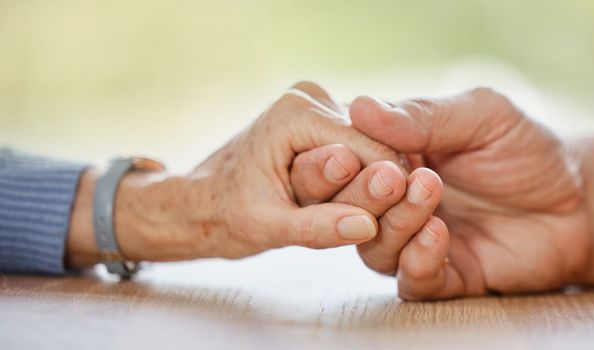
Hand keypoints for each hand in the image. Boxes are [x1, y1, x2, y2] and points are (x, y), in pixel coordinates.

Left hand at [66, 82, 405, 266]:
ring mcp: (316, 102)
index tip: (393, 222)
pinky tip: (348, 200)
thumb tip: (367, 226)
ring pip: (371, 145)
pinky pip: (360, 146)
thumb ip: (318, 227)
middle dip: (376, 186)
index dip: (387, 189)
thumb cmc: (225, 216)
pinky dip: (362, 175)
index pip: (370, 150)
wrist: (199, 203)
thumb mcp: (268, 229)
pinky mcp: (320, 116)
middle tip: (364, 224)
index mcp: (296, 115)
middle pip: (374, 145)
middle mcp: (310, 97)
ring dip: (370, 181)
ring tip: (348, 213)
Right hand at [345, 88, 591, 299]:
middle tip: (393, 175)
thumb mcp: (481, 116)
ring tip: (428, 195)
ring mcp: (416, 243)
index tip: (353, 147)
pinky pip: (413, 282)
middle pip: (349, 209)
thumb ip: (424, 116)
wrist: (577, 200)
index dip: (342, 156)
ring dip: (395, 223)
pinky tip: (438, 234)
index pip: (346, 160)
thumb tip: (359, 107)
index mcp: (393, 159)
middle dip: (363, 193)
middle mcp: (395, 204)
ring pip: (374, 247)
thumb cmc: (525, 149)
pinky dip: (417, 261)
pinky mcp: (444, 278)